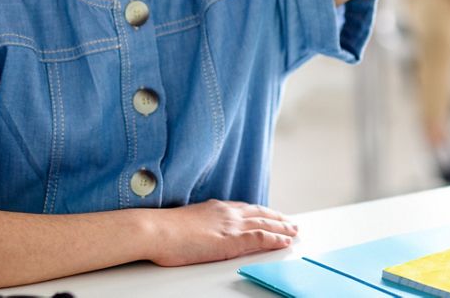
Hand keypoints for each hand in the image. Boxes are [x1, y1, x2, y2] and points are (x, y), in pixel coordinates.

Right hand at [146, 199, 297, 266]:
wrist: (155, 230)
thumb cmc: (163, 230)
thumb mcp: (186, 221)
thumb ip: (200, 222)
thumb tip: (202, 229)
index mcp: (216, 208)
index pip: (246, 208)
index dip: (262, 212)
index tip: (272, 215)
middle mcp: (227, 213)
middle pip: (260, 214)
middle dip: (277, 218)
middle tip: (291, 223)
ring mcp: (230, 225)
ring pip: (265, 224)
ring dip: (282, 228)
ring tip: (294, 232)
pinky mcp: (231, 240)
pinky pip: (260, 238)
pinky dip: (275, 239)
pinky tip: (284, 241)